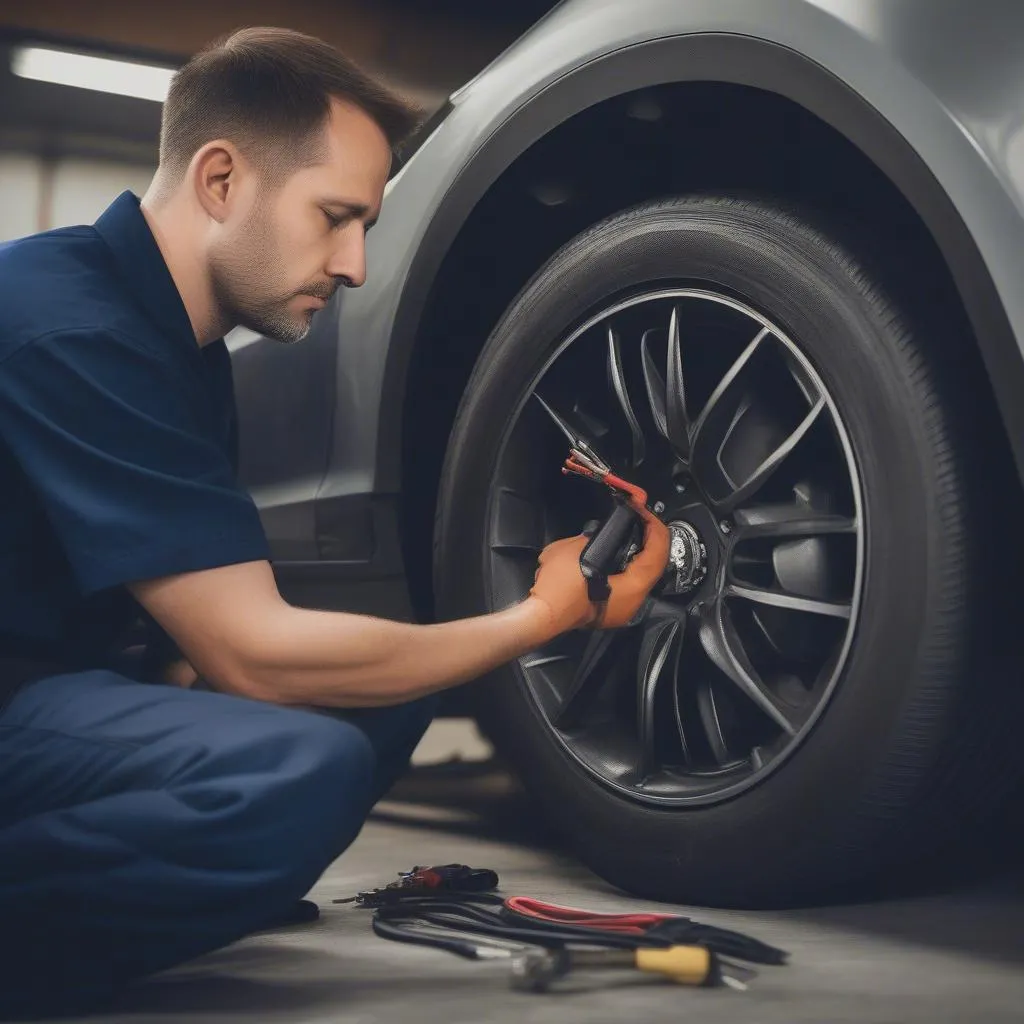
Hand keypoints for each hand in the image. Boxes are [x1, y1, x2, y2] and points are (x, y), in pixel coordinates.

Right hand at [527, 502, 669, 635]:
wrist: (541, 617)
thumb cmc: (559, 586)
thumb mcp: (574, 548)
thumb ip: (593, 538)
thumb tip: (596, 536)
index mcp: (634, 587)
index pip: (658, 553)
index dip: (655, 527)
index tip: (643, 511)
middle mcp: (634, 601)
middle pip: (653, 566)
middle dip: (650, 540)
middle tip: (641, 519)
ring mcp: (623, 610)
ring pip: (641, 577)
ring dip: (639, 555)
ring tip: (632, 533)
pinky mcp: (610, 612)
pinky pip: (628, 585)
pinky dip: (627, 567)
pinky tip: (616, 555)